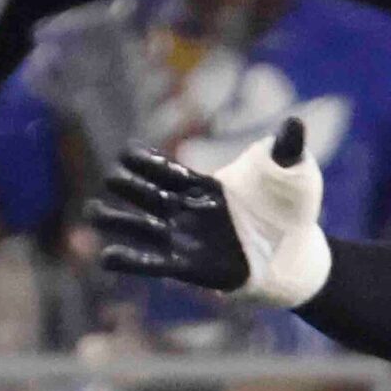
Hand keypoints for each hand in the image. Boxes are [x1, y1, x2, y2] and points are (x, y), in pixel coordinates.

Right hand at [92, 119, 331, 307]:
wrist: (299, 253)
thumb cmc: (291, 211)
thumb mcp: (293, 176)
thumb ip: (287, 150)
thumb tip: (296, 122)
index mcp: (206, 186)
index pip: (170, 171)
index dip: (150, 163)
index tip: (127, 153)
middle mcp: (189, 211)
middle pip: (150, 196)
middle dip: (130, 187)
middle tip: (111, 177)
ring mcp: (187, 239)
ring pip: (143, 228)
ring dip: (118, 221)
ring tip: (91, 213)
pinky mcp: (191, 268)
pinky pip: (155, 263)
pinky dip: (131, 261)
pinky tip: (106, 257)